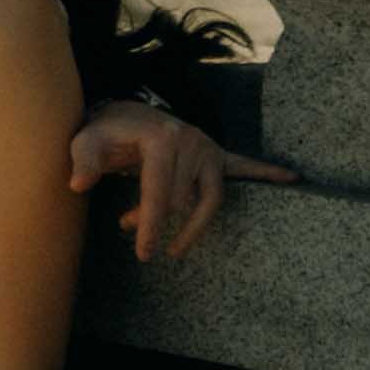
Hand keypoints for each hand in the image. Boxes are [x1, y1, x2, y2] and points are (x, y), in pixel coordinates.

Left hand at [69, 104, 295, 261]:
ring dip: (188, 223)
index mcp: (161, 138)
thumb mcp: (86, 142)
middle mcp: (190, 140)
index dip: (151, 224)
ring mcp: (207, 147)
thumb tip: (77, 184)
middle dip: (157, 221)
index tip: (145, 254)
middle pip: (181, 200)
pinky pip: (245, 167)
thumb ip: (83, 161)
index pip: (160, 191)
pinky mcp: (216, 155)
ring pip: (206, 200)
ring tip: (172, 245)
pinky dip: (267, 172)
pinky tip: (292, 176)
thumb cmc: (105, 134)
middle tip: (128, 227)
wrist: (125, 114)